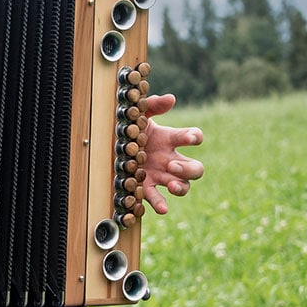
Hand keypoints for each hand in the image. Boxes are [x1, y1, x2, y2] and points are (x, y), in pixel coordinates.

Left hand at [140, 93, 203, 214]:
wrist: (110, 146)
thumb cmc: (130, 130)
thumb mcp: (138, 116)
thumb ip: (153, 106)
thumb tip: (171, 98)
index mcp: (170, 140)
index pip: (192, 137)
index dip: (194, 137)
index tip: (191, 138)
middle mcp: (171, 160)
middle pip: (196, 168)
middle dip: (189, 169)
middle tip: (173, 166)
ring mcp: (161, 176)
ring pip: (183, 185)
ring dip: (181, 187)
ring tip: (173, 185)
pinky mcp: (147, 188)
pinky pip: (158, 198)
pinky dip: (161, 204)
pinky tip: (162, 208)